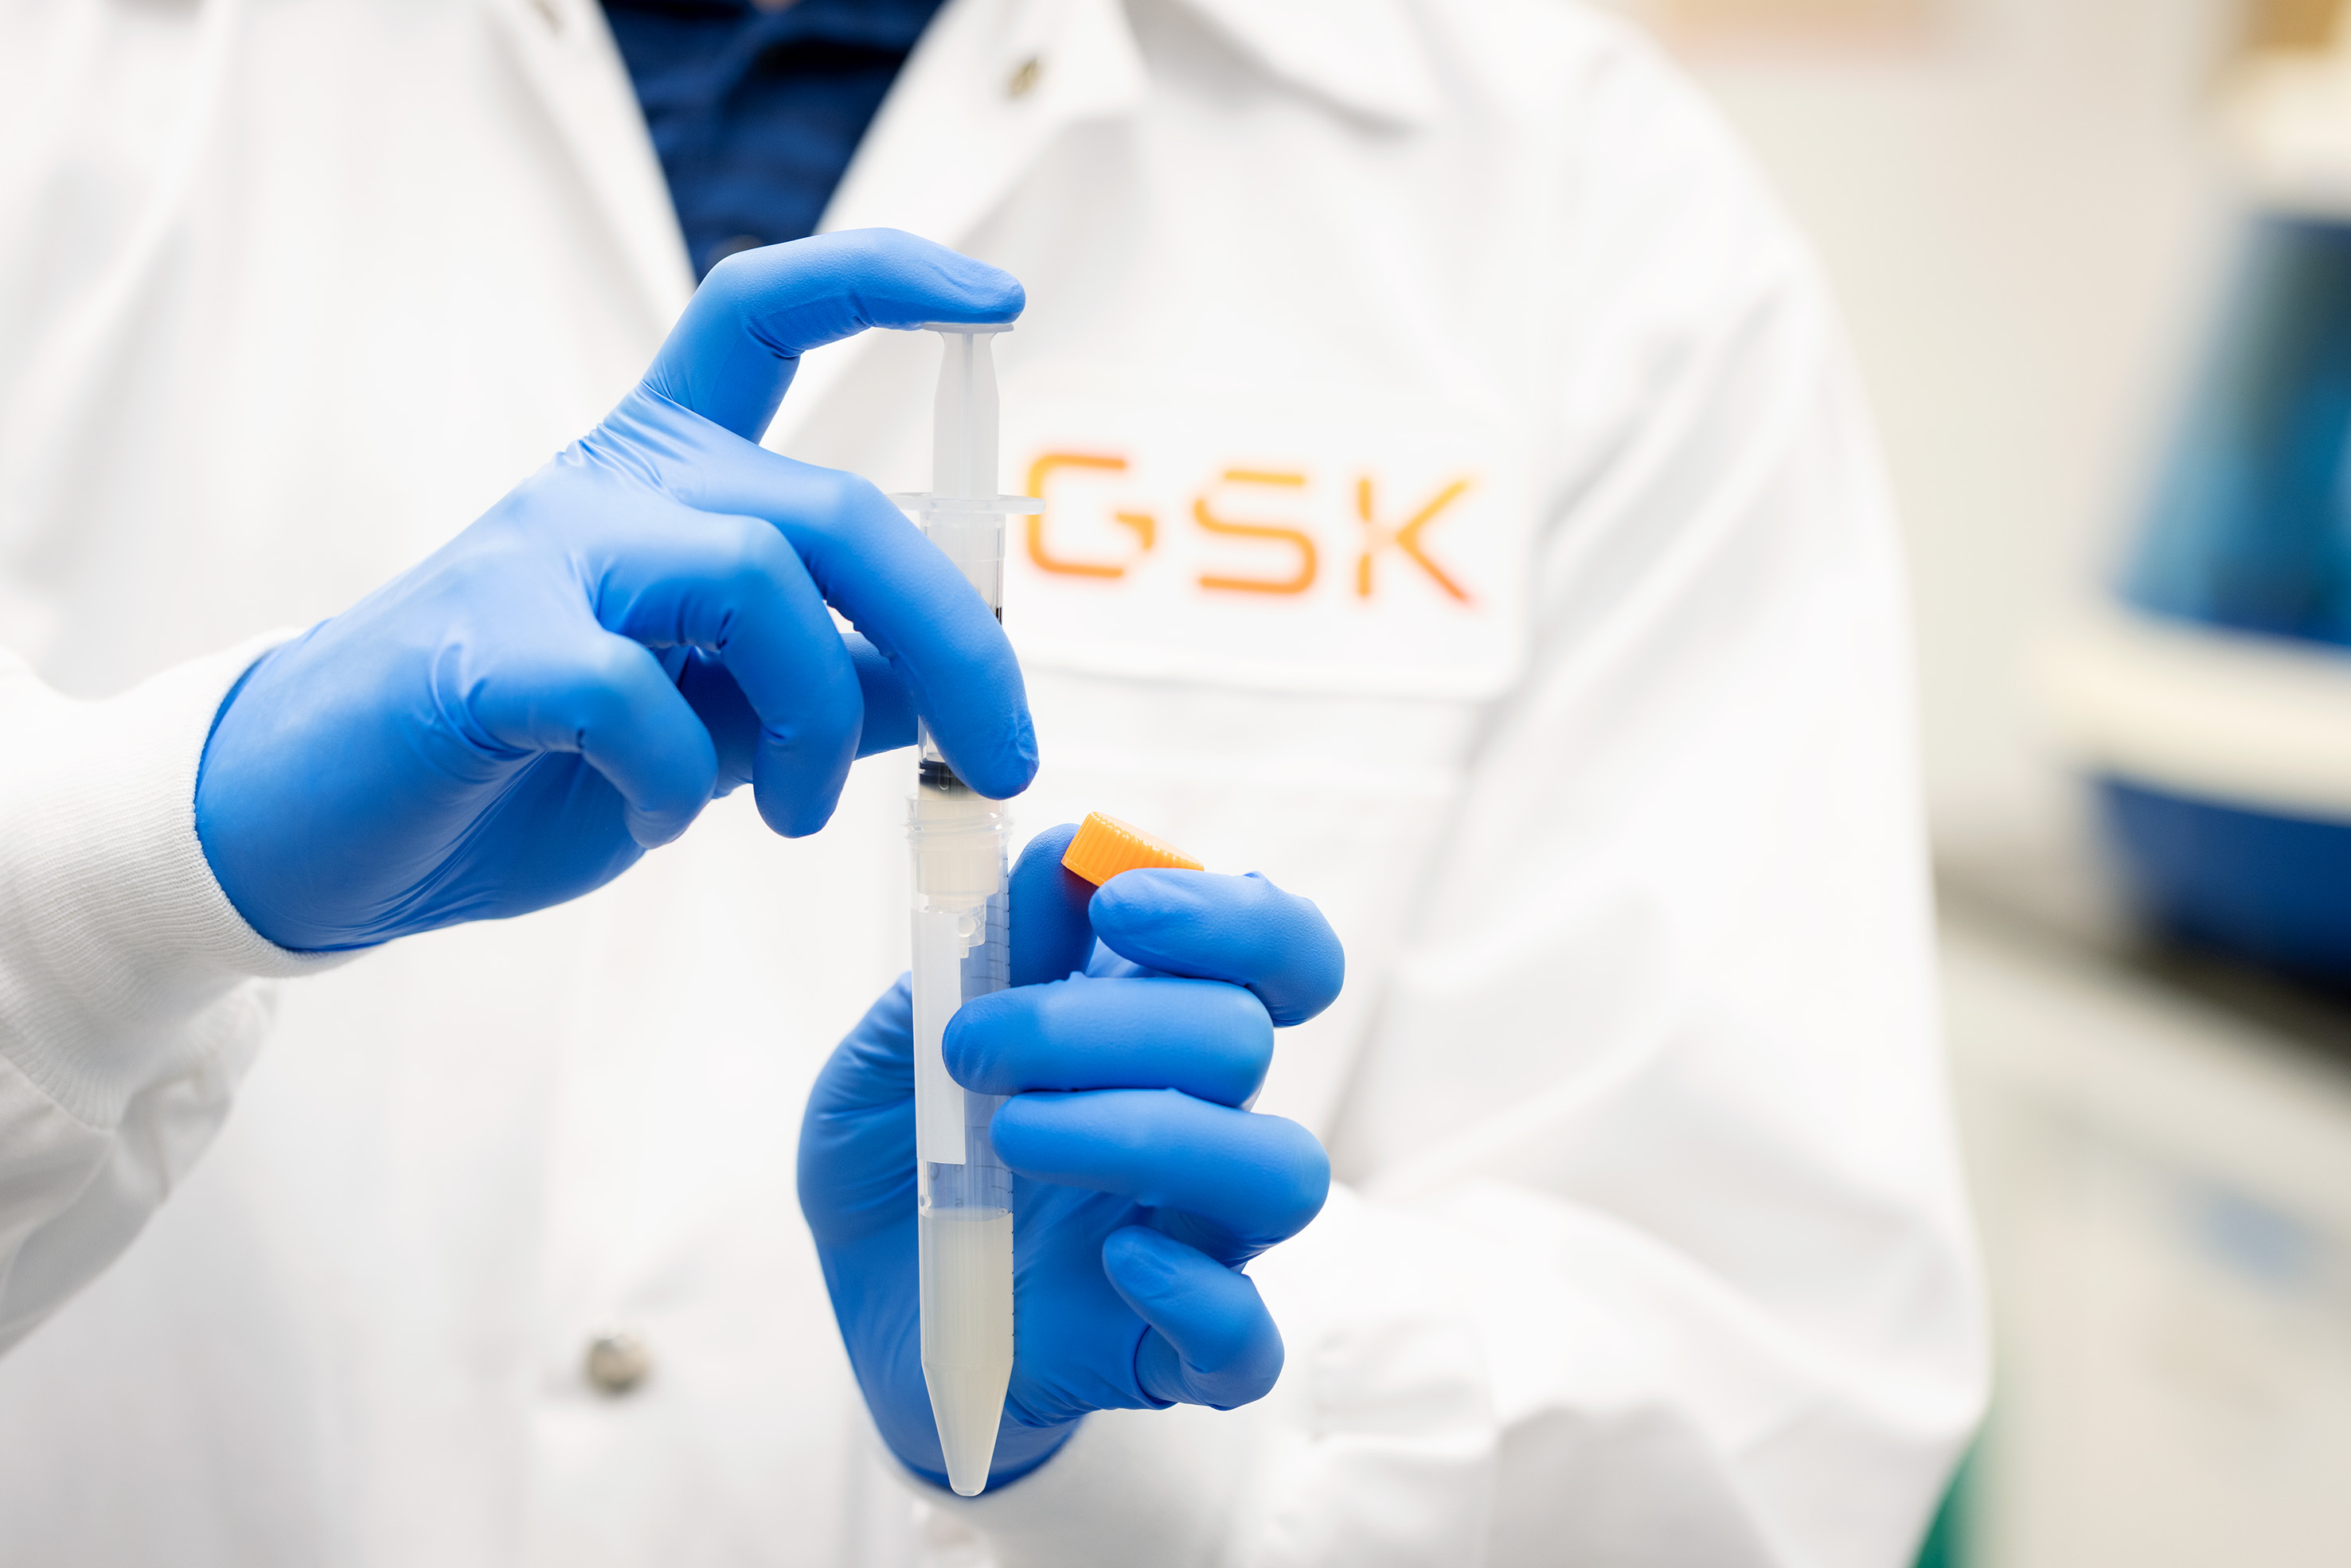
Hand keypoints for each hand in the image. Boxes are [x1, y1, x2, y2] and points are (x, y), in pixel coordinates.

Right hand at [194, 230, 1035, 950]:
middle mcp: (611, 490)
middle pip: (830, 510)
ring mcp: (542, 557)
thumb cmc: (529, 762)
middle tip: (999, 754)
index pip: (767, 317)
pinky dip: (675, 776)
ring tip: (792, 812)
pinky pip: (631, 692)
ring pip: (755, 580)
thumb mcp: (713, 725)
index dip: (886, 281)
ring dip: (815, 721)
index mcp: (664, 478)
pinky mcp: (482, 648)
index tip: (999, 298)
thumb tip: (948, 690)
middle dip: (953, 641)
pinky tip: (652, 814)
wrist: (321, 825)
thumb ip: (826, 693)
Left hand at [799, 823, 1344, 1490]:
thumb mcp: (892, 1051)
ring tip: (1011, 1137)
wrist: (868, 1309)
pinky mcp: (1176, 1351)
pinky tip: (1112, 1264)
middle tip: (973, 1049)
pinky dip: (1197, 1293)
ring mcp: (1202, 1239)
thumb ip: (970, 960)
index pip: (1277, 948)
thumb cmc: (900, 1158)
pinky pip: (1250, 1338)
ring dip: (1148, 1135)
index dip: (1228, 915)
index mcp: (1158, 1028)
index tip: (1114, 904)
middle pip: (1243, 1040)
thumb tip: (1059, 857)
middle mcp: (1204, 1120)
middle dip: (1107, 1023)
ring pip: (1282, 1172)